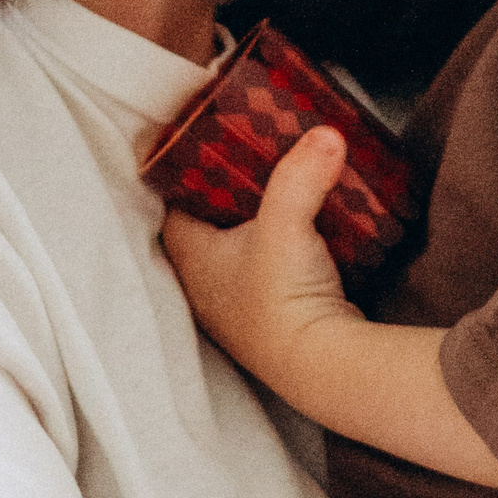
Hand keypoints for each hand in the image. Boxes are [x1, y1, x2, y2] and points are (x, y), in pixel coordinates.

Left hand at [161, 127, 357, 392]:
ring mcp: (238, 307)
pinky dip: (280, 252)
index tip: (212, 147)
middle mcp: (205, 287)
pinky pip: (267, 272)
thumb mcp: (287, 223)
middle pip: (208, 227)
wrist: (322, 364)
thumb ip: (301, 174)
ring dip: (255, 226)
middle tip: (255, 163)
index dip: (189, 175)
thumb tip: (324, 134)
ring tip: (281, 192)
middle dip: (228, 196)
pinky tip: (303, 235)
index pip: (173, 205)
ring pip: (238, 252)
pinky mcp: (273, 319)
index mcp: (191, 258)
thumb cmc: (282, 297)